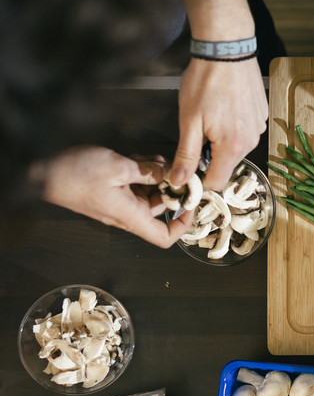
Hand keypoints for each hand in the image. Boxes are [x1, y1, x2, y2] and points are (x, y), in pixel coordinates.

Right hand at [39, 146, 192, 247]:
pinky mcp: (111, 190)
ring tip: (157, 159)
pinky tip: (143, 158)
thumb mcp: (118, 168)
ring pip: (149, 192)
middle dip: (171, 188)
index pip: (164, 237)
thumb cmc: (75, 174)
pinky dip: (143, 172)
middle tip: (177, 168)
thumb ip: (148, 172)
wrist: (41, 171)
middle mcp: (127, 213)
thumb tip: (171, 175)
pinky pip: (135, 185)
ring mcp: (118, 202)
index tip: (191, 205)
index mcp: (130, 216)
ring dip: (157, 176)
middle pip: (160, 208)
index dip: (182, 225)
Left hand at [174, 58, 266, 190]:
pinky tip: (224, 108)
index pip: (216, 182)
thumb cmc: (205, 82)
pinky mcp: (261, 116)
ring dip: (222, 141)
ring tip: (211, 116)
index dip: (199, 180)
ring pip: (236, 148)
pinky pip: (245, 132)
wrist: (227, 50)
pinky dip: (233, 127)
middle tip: (196, 132)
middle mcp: (250, 141)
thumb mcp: (189, 121)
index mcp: (232, 146)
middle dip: (210, 157)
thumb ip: (186, 155)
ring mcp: (258, 128)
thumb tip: (179, 181)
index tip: (187, 168)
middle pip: (226, 165)